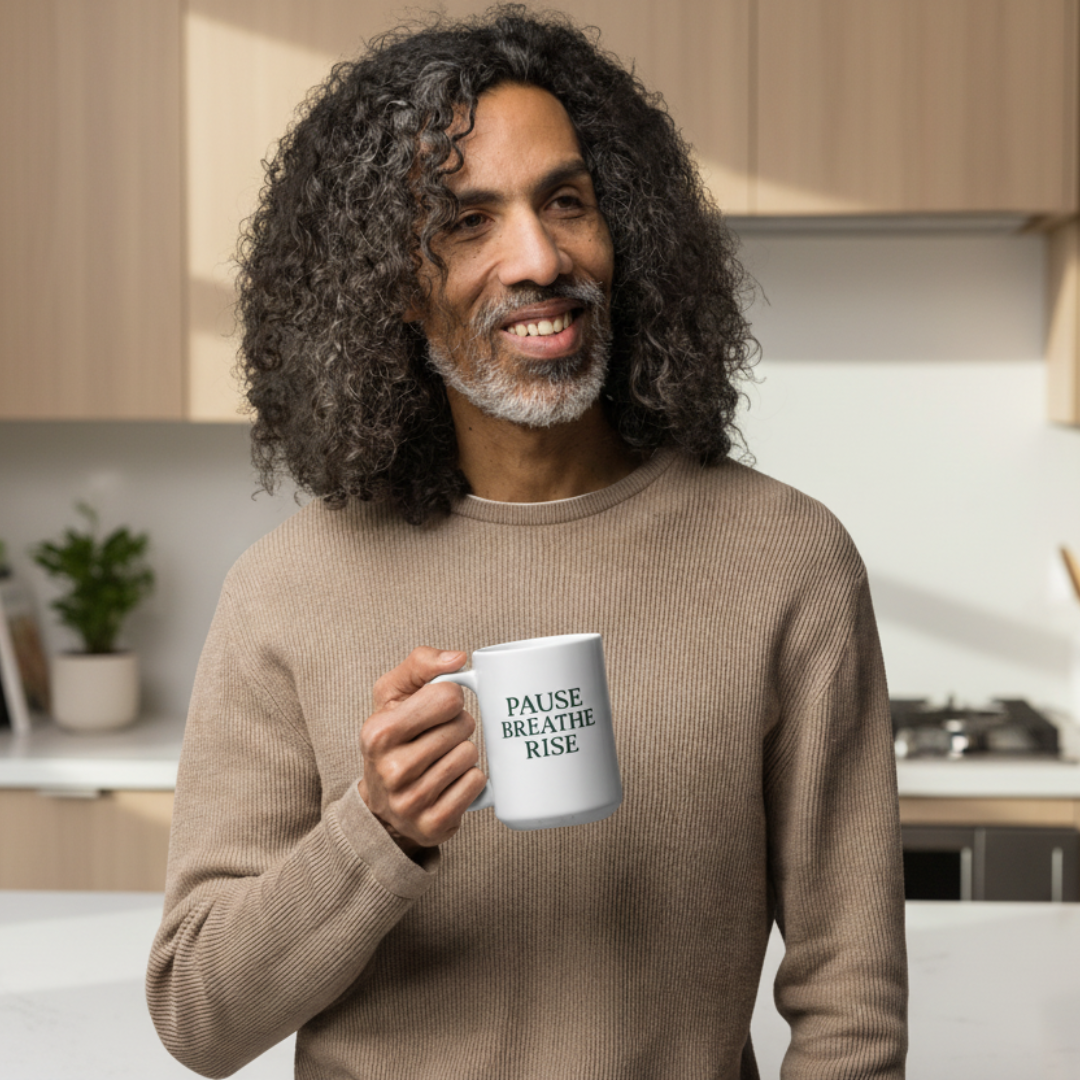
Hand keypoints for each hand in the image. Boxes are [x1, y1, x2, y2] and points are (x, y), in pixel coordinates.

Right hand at [358, 647, 486, 854]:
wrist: (382, 806)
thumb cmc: (393, 739)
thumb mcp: (392, 695)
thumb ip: (421, 664)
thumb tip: (459, 659)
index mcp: (378, 733)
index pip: (447, 696)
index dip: (450, 697)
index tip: (439, 707)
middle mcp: (390, 769)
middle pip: (462, 726)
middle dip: (458, 726)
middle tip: (442, 736)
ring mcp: (411, 801)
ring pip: (470, 754)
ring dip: (464, 752)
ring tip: (444, 758)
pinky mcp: (433, 825)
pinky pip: (476, 784)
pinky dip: (471, 779)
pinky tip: (450, 782)